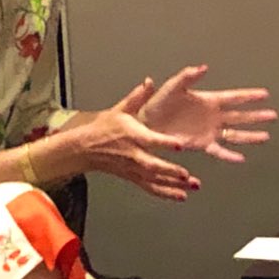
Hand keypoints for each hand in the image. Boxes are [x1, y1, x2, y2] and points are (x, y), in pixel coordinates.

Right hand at [62, 83, 201, 201]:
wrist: (86, 148)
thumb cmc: (104, 128)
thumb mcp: (120, 109)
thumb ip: (138, 97)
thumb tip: (149, 83)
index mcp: (132, 135)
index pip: (150, 140)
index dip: (165, 143)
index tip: (179, 144)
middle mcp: (133, 154)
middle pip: (152, 165)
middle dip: (170, 171)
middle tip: (186, 174)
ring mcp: (133, 169)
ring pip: (154, 180)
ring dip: (173, 185)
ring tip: (192, 186)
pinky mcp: (133, 177)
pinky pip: (150, 188)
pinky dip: (166, 193)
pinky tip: (181, 196)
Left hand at [131, 65, 275, 162]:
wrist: (147, 124)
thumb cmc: (158, 103)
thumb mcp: (173, 87)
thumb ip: (188, 77)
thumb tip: (202, 67)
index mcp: (208, 100)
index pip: (234, 98)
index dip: (250, 96)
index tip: (265, 94)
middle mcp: (213, 116)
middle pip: (240, 116)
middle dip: (257, 116)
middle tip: (273, 116)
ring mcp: (209, 130)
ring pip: (235, 134)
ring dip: (250, 135)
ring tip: (265, 136)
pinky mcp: (202, 144)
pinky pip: (219, 150)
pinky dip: (229, 155)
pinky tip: (240, 158)